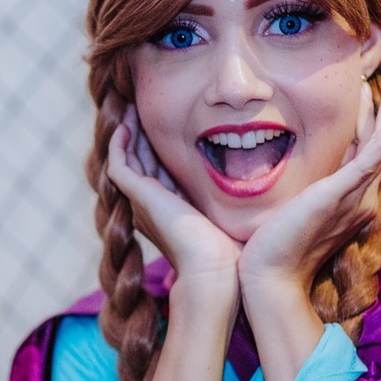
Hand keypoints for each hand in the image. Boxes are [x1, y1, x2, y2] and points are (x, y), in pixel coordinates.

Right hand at [106, 105, 240, 283]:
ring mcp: (143, 202)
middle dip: (141, 138)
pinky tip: (125, 127)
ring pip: (127, 161)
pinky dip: (119, 146)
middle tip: (142, 110)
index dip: (159, 149)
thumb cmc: (232, 252)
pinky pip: (119, 166)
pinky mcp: (140, 197)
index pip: (159, 173)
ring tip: (130, 109)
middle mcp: (152, 206)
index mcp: (171, 210)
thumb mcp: (233, 215)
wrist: (215, 270)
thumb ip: (235, 197)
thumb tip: (261, 178)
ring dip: (128, 134)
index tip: (169, 126)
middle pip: (140, 163)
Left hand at [239, 71, 380, 289]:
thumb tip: (290, 178)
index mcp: (344, 197)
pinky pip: (365, 166)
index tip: (365, 91)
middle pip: (380, 142)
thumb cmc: (271, 250)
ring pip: (379, 146)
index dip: (366, 118)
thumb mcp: (289, 210)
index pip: (360, 149)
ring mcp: (349, 198)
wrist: (270, 279)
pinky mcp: (334, 199)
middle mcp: (355, 196)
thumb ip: (298, 193)